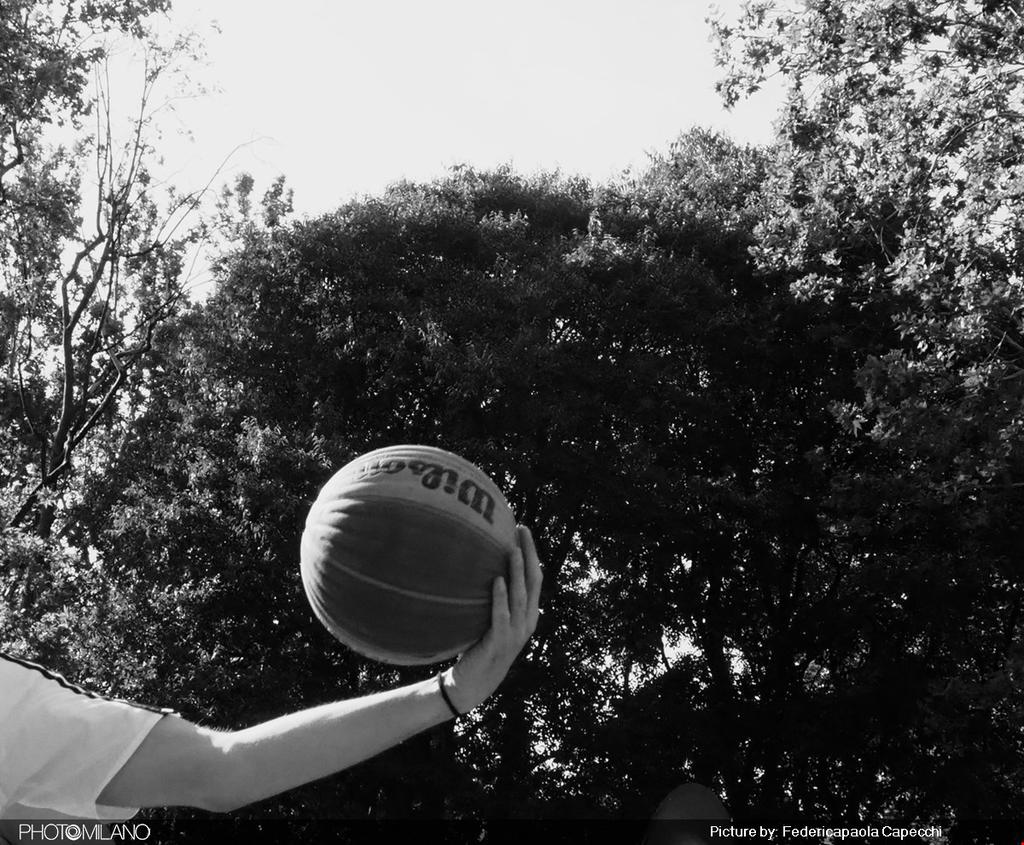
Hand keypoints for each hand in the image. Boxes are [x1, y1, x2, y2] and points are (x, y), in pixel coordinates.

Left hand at [446, 525, 542, 712]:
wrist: (472, 684)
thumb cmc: (480, 648)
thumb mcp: (494, 620)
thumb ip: (496, 600)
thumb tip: (483, 566)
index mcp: (528, 615)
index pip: (536, 578)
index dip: (532, 553)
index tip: (523, 530)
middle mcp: (527, 623)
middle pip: (534, 582)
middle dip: (529, 554)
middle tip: (521, 530)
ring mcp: (515, 634)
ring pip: (521, 597)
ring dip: (517, 572)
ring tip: (511, 549)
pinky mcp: (498, 643)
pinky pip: (501, 616)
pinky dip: (500, 598)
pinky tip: (496, 580)